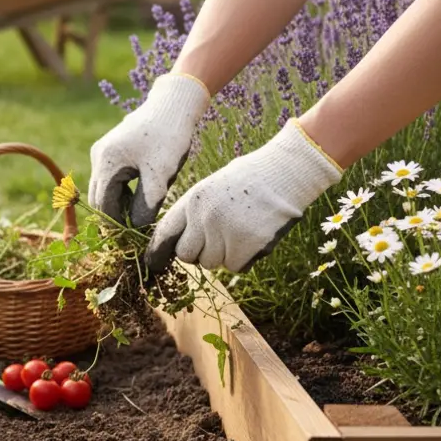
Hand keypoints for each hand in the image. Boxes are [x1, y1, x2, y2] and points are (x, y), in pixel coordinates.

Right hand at [88, 73, 210, 226]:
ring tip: (144, 210)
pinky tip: (143, 193)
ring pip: (105, 188)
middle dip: (116, 215)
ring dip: (120, 203)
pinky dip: (123, 190)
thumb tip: (135, 228)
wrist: (174, 104)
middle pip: (99, 198)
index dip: (117, 225)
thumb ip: (146, 204)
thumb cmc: (169, 137)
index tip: (134, 237)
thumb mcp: (160, 175)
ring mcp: (103, 150)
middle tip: (138, 229)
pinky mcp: (112, 148)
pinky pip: (111, 177)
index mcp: (106, 163)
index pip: (104, 205)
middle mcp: (98, 156)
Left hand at [146, 119, 343, 273]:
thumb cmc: (249, 179)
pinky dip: (242, 259)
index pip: (165, 232)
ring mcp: (225, 233)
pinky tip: (252, 237)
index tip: (154, 263)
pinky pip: (234, 267)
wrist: (286, 172)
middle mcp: (204, 218)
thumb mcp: (212, 187)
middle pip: (186, 255)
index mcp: (193, 200)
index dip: (158, 250)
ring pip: (212, 263)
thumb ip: (195, 213)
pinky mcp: (246, 246)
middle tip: (216, 241)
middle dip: (198, 253)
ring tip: (239, 231)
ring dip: (223, 255)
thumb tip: (180, 242)